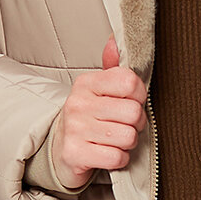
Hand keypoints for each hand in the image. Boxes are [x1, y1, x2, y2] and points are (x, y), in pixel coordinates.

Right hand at [51, 35, 147, 188]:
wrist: (60, 150)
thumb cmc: (87, 118)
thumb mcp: (98, 91)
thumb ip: (112, 68)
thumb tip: (114, 40)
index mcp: (86, 83)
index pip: (130, 82)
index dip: (140, 96)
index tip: (133, 102)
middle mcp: (78, 104)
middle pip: (133, 112)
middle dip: (136, 123)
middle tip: (126, 125)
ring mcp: (75, 129)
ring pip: (127, 136)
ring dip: (128, 143)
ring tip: (116, 139)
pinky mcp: (75, 154)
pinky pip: (117, 157)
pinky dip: (119, 159)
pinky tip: (108, 153)